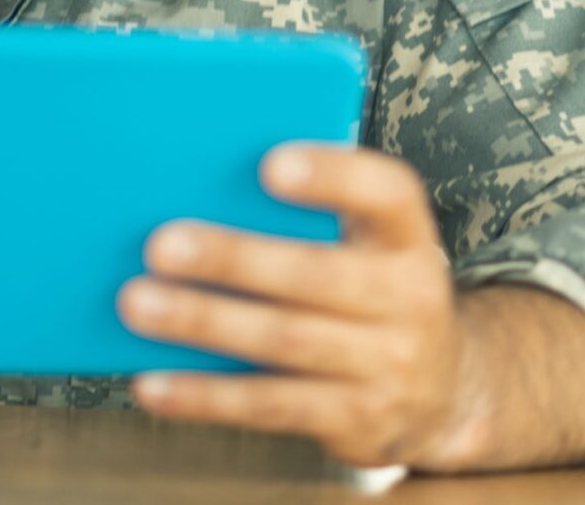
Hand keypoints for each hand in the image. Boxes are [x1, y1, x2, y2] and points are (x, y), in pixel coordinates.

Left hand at [116, 145, 483, 471]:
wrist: (445, 393)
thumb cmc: (374, 294)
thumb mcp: (369, 247)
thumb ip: (312, 217)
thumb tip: (199, 187)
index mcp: (409, 239)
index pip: (389, 195)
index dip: (334, 176)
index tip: (271, 164)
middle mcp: (410, 301)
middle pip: (317, 274)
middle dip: (234, 260)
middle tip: (161, 244)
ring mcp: (387, 366)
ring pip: (284, 341)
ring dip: (204, 323)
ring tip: (139, 303)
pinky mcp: (356, 420)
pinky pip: (270, 406)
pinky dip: (206, 396)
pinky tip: (155, 383)